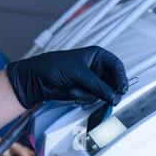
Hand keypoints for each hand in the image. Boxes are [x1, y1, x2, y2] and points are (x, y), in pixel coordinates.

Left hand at [7, 46, 128, 108]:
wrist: (35, 80)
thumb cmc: (50, 66)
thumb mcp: (77, 73)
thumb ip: (97, 85)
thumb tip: (113, 96)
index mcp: (95, 55)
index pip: (116, 66)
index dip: (120, 77)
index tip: (120, 88)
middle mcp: (94, 68)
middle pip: (113, 82)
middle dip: (105, 90)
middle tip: (105, 96)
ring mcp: (90, 81)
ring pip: (103, 93)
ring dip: (90, 94)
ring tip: (75, 90)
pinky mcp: (84, 92)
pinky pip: (93, 99)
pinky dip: (84, 99)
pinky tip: (73, 93)